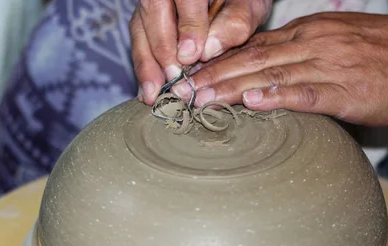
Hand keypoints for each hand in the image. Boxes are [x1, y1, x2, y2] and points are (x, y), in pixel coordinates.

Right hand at [130, 0, 272, 104]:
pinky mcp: (144, 21)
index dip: (188, 26)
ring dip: (146, 64)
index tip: (192, 56)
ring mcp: (150, 4)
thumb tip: (208, 49)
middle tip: (174, 78)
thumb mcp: (249, 5)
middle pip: (153, 12)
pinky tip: (148, 92)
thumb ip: (235, 21)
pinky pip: (138, 43)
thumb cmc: (240, 3)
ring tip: (153, 94)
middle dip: (162, 49)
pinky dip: (143, 69)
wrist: (230, 3)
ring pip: (140, 29)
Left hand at [173, 13, 387, 126]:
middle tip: (182, 93)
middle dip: (212, 76)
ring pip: (268, 75)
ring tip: (201, 101)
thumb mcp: (337, 41)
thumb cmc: (385, 54)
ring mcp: (326, 65)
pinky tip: (251, 103)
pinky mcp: (343, 90)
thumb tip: (268, 75)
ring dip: (231, 88)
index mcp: (307, 32)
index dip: (218, 62)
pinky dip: (276, 97)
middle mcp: (310, 44)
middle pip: (250, 59)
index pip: (252, 47)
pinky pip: (304, 93)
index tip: (192, 76)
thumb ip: (301, 55)